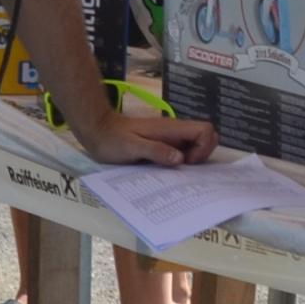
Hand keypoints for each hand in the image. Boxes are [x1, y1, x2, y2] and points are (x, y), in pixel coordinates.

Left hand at [87, 111, 215, 167]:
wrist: (98, 132)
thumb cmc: (113, 140)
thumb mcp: (132, 147)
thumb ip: (155, 150)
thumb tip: (180, 158)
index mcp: (171, 128)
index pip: (205, 130)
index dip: (204, 147)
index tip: (187, 163)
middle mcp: (174, 132)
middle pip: (206, 137)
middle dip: (203, 155)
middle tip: (184, 170)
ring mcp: (170, 138)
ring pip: (195, 146)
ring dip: (193, 161)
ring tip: (176, 174)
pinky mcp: (164, 145)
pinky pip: (182, 152)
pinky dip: (182, 163)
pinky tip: (169, 174)